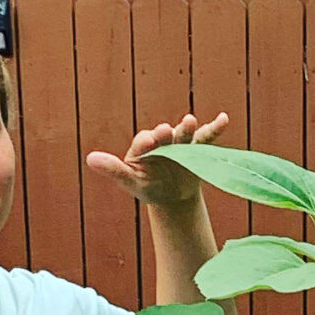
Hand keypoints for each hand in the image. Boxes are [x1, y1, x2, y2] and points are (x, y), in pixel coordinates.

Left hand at [85, 111, 230, 213]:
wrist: (172, 196)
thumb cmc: (148, 187)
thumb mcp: (131, 181)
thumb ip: (113, 170)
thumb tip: (90, 159)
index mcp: (144, 145)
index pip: (144, 141)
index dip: (146, 142)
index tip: (148, 142)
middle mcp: (162, 139)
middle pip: (164, 136)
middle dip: (166, 134)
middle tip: (165, 131)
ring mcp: (180, 142)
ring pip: (184, 135)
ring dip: (187, 129)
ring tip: (191, 121)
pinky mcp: (196, 148)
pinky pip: (206, 138)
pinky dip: (215, 128)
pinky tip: (224, 119)